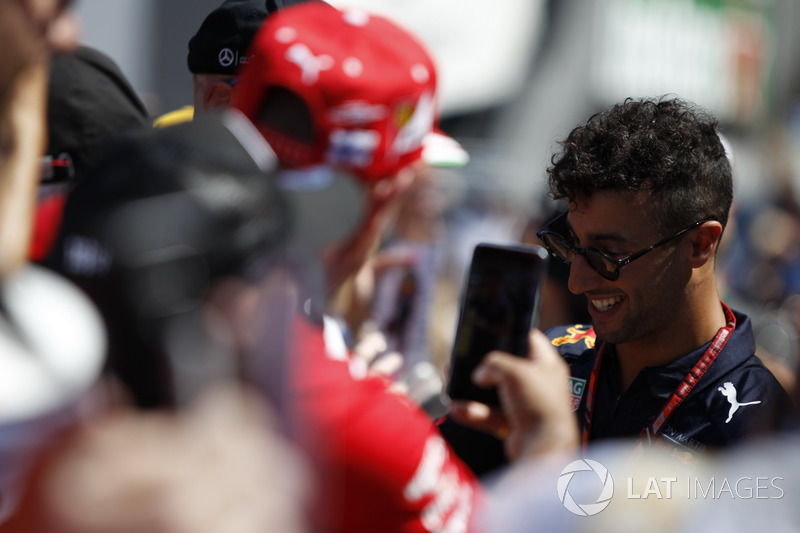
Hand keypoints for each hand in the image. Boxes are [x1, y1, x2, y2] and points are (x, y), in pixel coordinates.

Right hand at [449, 330, 578, 460]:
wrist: (543, 447)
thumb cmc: (537, 404)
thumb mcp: (513, 371)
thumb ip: (493, 363)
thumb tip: (479, 374)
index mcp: (546, 364)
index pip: (529, 339)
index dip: (511, 331)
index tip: (492, 328)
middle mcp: (538, 383)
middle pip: (506, 366)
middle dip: (482, 363)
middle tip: (463, 357)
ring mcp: (526, 405)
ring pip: (494, 392)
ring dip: (472, 388)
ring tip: (449, 379)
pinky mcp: (514, 425)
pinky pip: (490, 415)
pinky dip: (474, 412)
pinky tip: (457, 408)